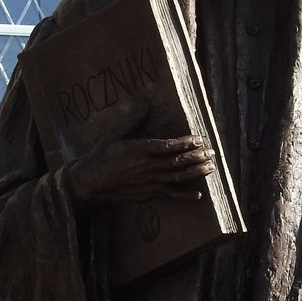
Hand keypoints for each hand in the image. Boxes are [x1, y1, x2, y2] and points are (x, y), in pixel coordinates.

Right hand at [65, 99, 213, 205]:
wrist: (90, 182)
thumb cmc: (101, 156)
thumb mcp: (114, 134)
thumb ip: (131, 120)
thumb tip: (145, 104)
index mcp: (139, 150)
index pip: (167, 146)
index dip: (185, 143)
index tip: (199, 139)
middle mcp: (147, 167)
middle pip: (177, 162)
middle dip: (196, 157)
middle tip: (212, 152)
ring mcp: (149, 182)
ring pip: (177, 177)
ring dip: (196, 172)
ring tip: (210, 167)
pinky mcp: (148, 194)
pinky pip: (170, 195)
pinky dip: (185, 196)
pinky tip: (199, 195)